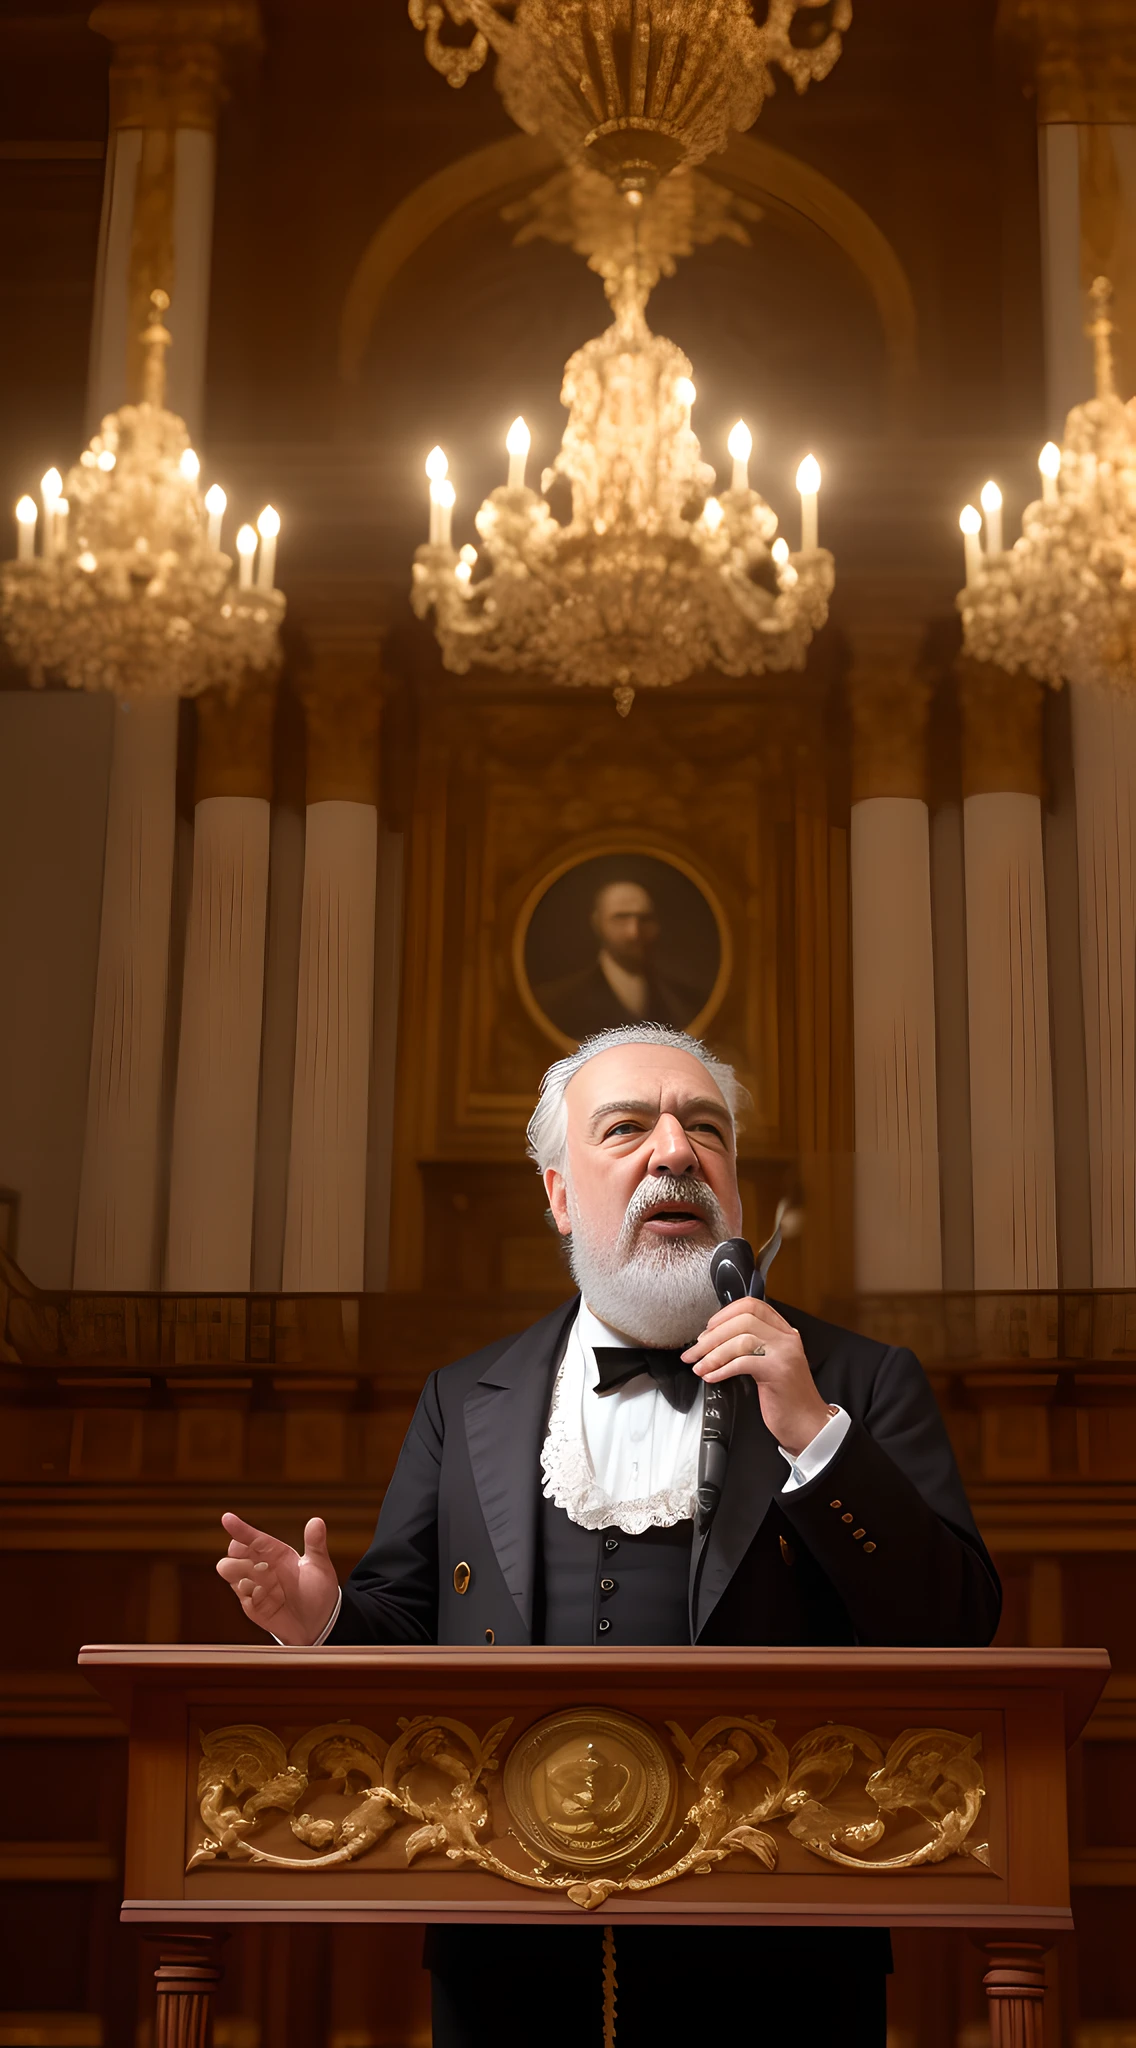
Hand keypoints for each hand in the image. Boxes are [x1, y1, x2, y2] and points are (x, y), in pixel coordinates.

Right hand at [216, 1512, 338, 1644]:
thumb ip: (315, 1544)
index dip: (241, 1529)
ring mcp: (255, 1586)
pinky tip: (263, 1595)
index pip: (255, 1538)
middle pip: (236, 1552)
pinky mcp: (252, 1605)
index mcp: (277, 1553)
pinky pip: (241, 1595)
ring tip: (253, 1579)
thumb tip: (317, 1521)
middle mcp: (263, 1567)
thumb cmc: (319, 1591)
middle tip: (249, 1560)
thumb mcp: (319, 1566)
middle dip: (237, 1553)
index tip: (227, 1518)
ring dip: (236, 1572)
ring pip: (230, 1571)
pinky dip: (248, 1593)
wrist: (318, 1623)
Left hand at [682, 1298, 831, 1455]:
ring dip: (712, 1353)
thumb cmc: (786, 1398)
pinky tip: (712, 1376)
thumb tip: (715, 1338)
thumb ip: (752, 1346)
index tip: (708, 1327)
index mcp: (783, 1332)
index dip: (725, 1313)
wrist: (807, 1424)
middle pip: (742, 1320)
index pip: (752, 1306)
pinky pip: (742, 1362)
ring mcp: (783, 1353)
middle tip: (695, 1350)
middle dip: (712, 1335)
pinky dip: (722, 1368)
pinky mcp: (777, 1371)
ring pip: (741, 1339)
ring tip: (699, 1367)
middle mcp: (785, 1338)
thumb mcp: (769, 1364)